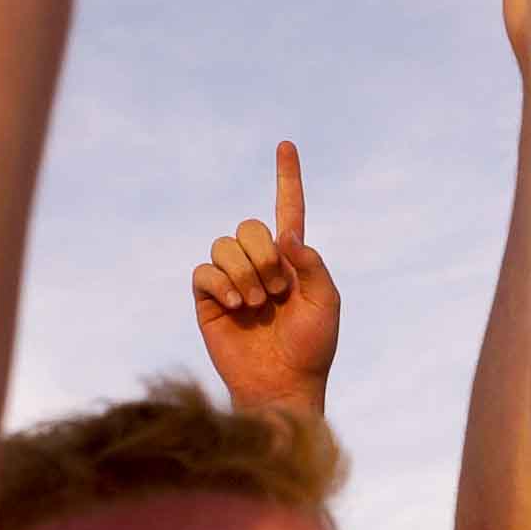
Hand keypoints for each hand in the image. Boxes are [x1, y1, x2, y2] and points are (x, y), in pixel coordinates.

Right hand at [191, 140, 340, 414]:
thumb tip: (285, 236)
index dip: (287, 178)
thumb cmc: (312, 347)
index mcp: (291, 260)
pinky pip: (204, 271)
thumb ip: (312, 264)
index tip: (286, 145)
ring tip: (257, 305)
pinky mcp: (209, 300)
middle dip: (262, 256)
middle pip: (249, 226)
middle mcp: (260, 264)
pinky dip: (221, 284)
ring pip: (224, 245)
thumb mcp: (326, 302)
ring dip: (244, 273)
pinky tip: (236, 307)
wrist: (283, 384)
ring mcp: (232, 281)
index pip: (287, 209)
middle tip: (276, 292)